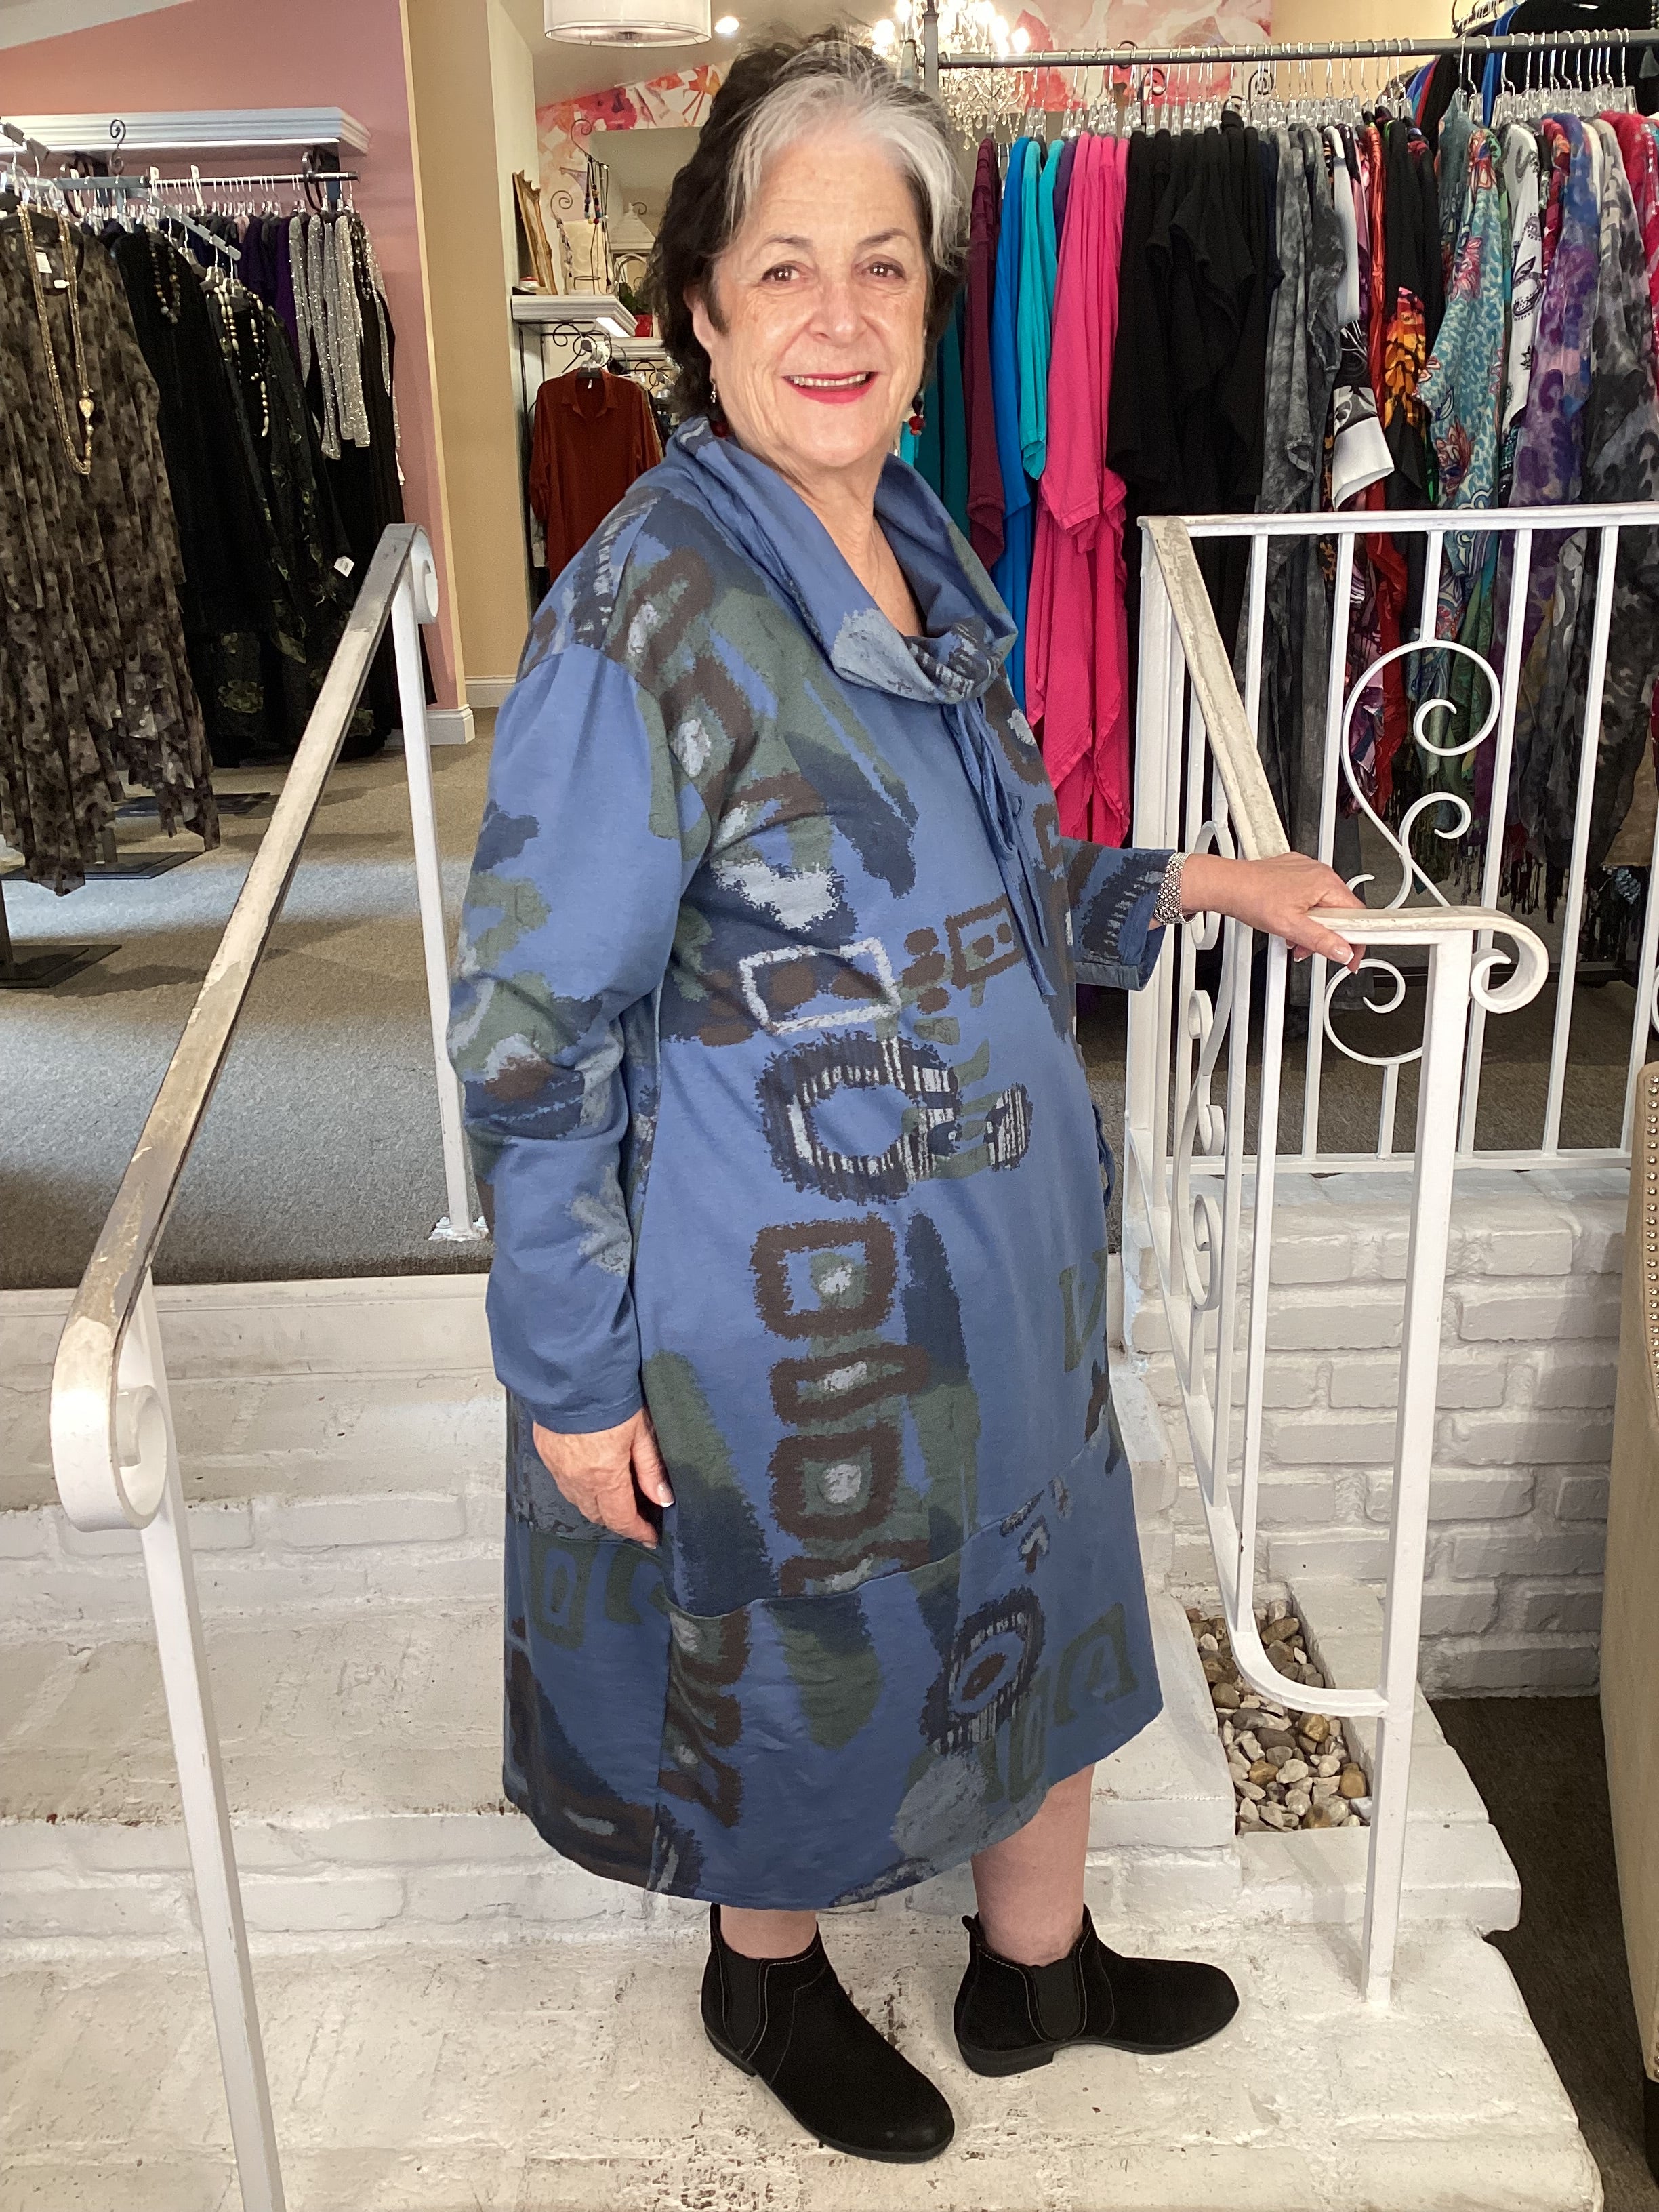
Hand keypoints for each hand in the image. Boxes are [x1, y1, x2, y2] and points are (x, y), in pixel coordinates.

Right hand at [532, 1409, 672, 1546]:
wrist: (571, 1372)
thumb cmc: (608, 1396)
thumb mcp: (641, 1431)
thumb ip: (650, 1469)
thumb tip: (662, 1498)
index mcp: (604, 1476)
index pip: (621, 1518)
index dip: (637, 1531)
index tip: (649, 1536)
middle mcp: (577, 1479)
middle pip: (598, 1515)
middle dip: (618, 1520)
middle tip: (636, 1517)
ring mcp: (558, 1468)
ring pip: (579, 1502)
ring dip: (597, 1506)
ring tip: (616, 1497)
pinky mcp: (547, 1454)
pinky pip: (564, 1483)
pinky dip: (579, 1488)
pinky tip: (591, 1477)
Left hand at [1176, 851, 1366, 972]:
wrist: (1228, 885)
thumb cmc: (1252, 897)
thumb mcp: (1289, 926)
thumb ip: (1320, 940)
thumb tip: (1342, 951)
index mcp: (1325, 883)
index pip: (1358, 915)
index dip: (1358, 939)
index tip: (1352, 956)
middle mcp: (1320, 873)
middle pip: (1341, 912)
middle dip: (1329, 936)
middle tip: (1312, 949)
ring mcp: (1308, 872)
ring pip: (1325, 907)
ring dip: (1314, 928)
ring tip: (1294, 938)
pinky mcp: (1296, 874)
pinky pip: (1312, 897)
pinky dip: (1305, 915)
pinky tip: (1290, 923)